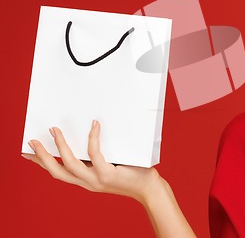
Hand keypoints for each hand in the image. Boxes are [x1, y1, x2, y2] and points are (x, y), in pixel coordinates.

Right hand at [23, 120, 161, 203]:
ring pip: (69, 164)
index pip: (58, 172)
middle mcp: (87, 182)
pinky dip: (92, 138)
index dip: (41, 164)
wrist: (149, 187)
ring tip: (54, 130)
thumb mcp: (110, 164)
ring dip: (59, 147)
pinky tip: (94, 125)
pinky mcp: (108, 174)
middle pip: (56, 171)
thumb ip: (98, 155)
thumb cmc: (132, 172)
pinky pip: (95, 154)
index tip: (27, 154)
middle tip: (31, 141)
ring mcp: (96, 179)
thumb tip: (90, 130)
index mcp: (85, 180)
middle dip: (42, 157)